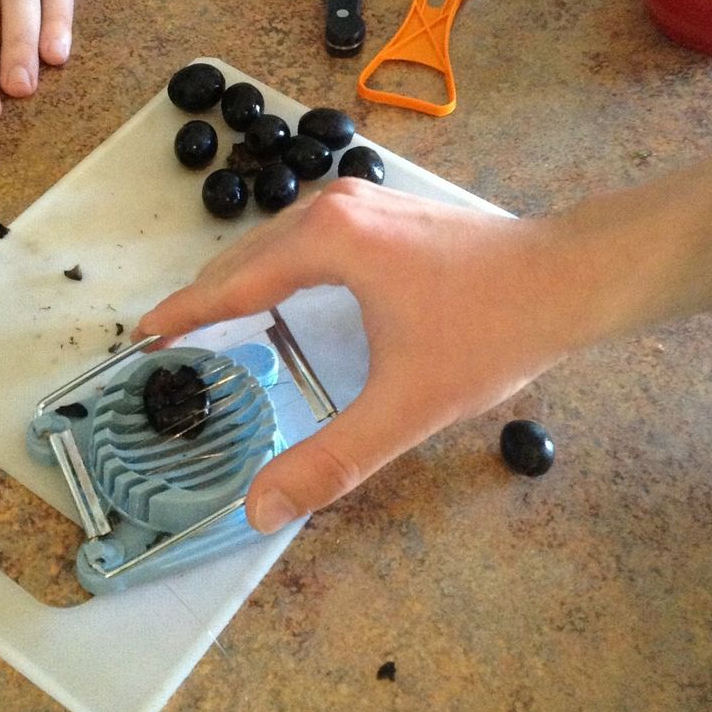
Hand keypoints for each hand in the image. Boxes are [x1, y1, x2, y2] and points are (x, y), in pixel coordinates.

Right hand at [135, 180, 581, 533]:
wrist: (571, 277)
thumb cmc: (491, 332)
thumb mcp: (407, 406)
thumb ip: (332, 459)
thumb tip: (260, 509)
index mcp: (328, 241)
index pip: (231, 283)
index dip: (183, 313)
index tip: (140, 336)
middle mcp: (335, 207)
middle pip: (247, 256)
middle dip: (205, 298)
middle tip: (168, 342)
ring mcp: (364, 202)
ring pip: (277, 242)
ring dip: (241, 281)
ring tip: (211, 323)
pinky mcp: (386, 212)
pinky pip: (307, 237)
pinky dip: (278, 268)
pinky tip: (283, 297)